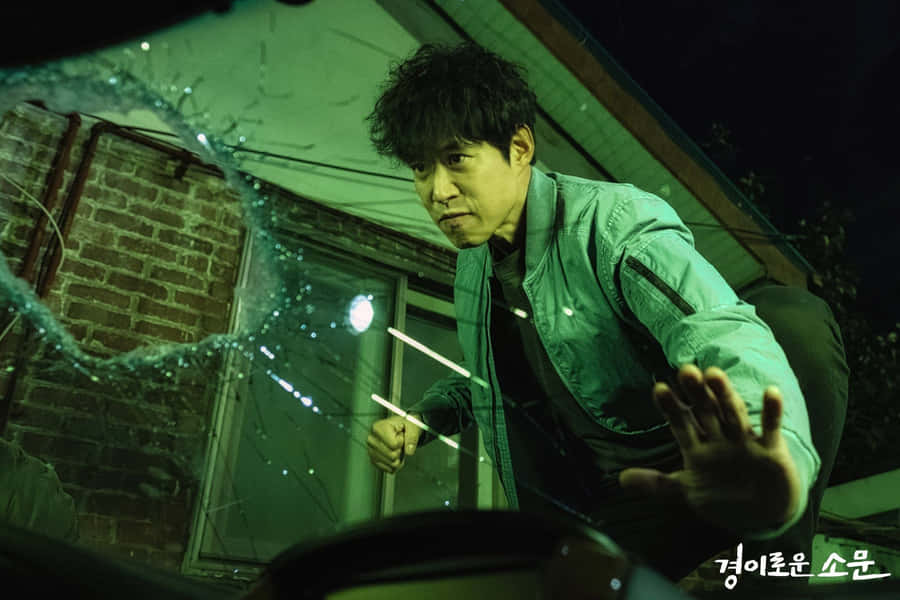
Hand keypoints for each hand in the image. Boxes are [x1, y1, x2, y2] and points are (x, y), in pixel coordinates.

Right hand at [366, 414, 422, 473]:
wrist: (398, 428)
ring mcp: (371, 450)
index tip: (400, 435)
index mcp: (378, 428)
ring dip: (399, 458)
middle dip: (400, 451)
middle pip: (392, 456)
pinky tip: (395, 456)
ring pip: (391, 464)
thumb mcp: (411, 427)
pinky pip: (388, 469)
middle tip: (399, 442)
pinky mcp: (374, 460)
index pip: (394, 444)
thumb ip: (412, 437)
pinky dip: (395, 465)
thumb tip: (409, 451)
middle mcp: (371, 439)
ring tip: (397, 448)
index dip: (402, 442)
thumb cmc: (403, 426)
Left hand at [619, 364, 803, 534]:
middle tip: (685, 370)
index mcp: (697, 445)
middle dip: (696, 393)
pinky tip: (771, 392)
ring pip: (733, 414)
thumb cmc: (722, 496)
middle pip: (706, 411)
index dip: (671, 407)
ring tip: (714, 374)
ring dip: (725, 396)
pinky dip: (772, 412)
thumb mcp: (687, 490)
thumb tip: (620, 480)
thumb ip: (656, 483)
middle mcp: (719, 437)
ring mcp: (744, 442)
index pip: (680, 422)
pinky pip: (771, 428)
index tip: (659, 389)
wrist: (762, 515)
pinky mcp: (771, 450)